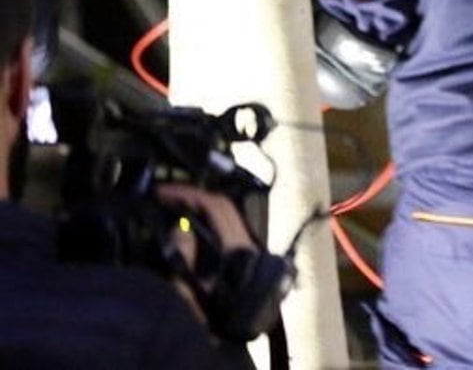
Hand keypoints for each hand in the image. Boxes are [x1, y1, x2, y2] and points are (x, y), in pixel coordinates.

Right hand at [154, 185, 258, 324]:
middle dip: (195, 197)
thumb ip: (182, 258)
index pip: (217, 206)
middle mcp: (248, 244)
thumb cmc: (212, 318)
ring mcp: (249, 251)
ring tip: (173, 207)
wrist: (230, 340)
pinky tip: (189, 228)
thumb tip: (179, 229)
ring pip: (227, 219)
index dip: (190, 194)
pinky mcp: (245, 261)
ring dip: (201, 210)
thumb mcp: (188, 292)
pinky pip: (226, 233)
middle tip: (166, 196)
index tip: (163, 192)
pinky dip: (207, 224)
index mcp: (238, 247)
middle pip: (224, 208)